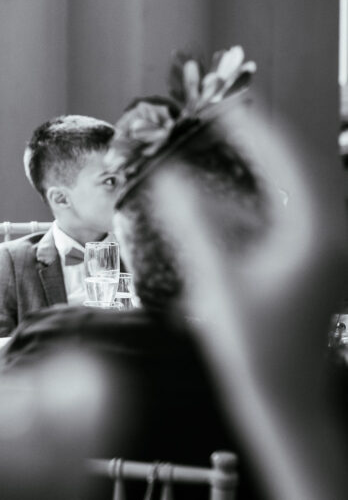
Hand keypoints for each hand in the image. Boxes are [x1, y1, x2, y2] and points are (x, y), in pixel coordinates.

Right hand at [150, 107, 347, 499]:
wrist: (286, 397)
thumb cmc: (252, 345)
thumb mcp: (217, 279)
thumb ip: (193, 223)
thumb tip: (168, 176)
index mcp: (316, 233)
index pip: (288, 160)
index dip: (253, 127)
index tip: (220, 104)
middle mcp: (335, 234)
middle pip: (303, 166)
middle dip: (264, 138)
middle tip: (225, 113)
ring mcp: (332, 248)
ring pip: (304, 188)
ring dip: (269, 164)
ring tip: (231, 142)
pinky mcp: (323, 262)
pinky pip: (299, 213)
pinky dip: (269, 195)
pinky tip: (229, 197)